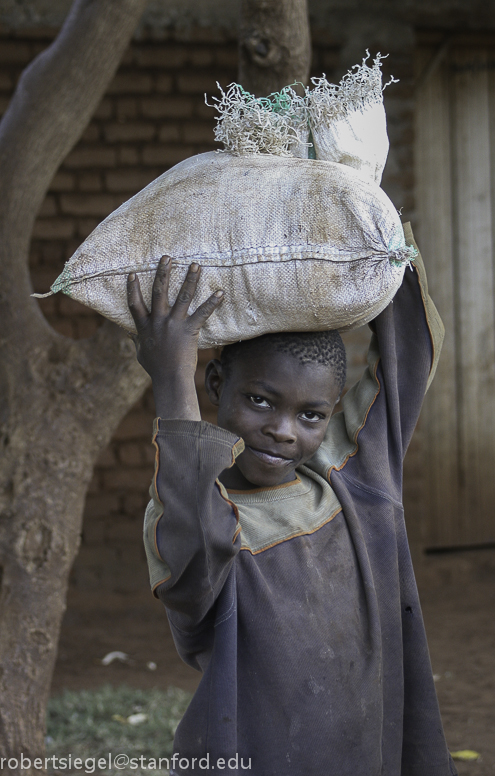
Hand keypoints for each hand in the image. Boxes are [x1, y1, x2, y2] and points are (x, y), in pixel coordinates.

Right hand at [127, 256, 223, 419]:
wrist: (170, 379)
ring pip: (181, 297)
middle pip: (158, 292)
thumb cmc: (156, 369)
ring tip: (195, 265)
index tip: (132, 273)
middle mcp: (158, 322)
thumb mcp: (141, 354)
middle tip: (167, 257)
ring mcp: (173, 324)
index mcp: (144, 327)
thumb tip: (128, 334)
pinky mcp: (188, 330)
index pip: (134, 304)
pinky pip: (202, 313)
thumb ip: (136, 341)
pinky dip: (212, 302)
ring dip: (189, 279)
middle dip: (162, 273)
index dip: (132, 288)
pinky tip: (220, 292)